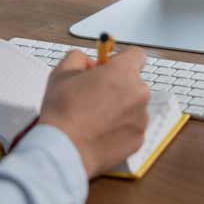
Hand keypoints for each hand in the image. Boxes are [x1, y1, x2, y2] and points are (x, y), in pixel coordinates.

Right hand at [39, 48, 149, 177]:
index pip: (137, 54)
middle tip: (94, 94)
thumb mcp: (62, 72)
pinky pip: (132, 127)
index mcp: (123, 72)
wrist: (64, 149)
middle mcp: (138, 94)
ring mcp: (141, 119)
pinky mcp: (139, 140)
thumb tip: (88, 62)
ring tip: (94, 117)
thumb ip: (79, 58)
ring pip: (134, 106)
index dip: (120, 59)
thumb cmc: (63, 112)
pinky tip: (100, 131)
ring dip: (120, 107)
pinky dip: (120, 128)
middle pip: (134, 82)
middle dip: (118, 85)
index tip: (109, 67)